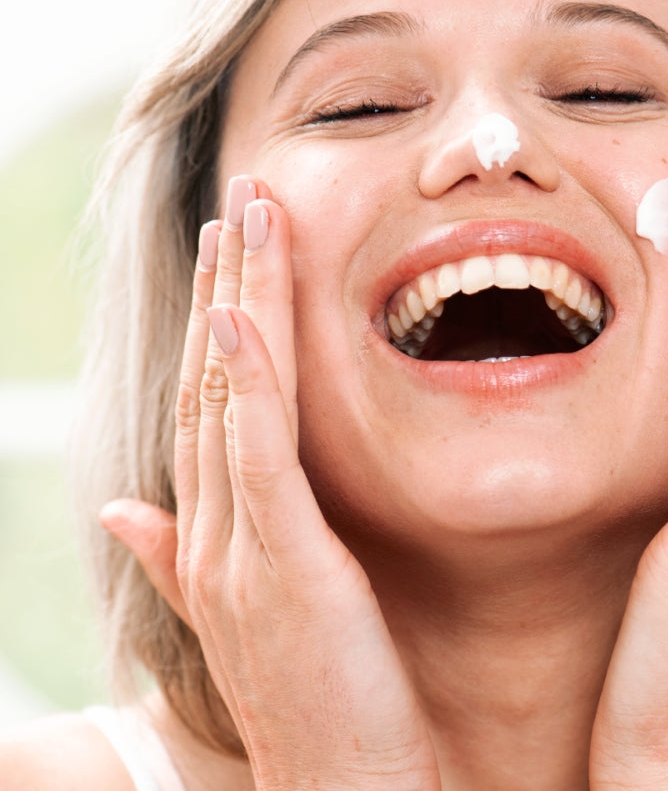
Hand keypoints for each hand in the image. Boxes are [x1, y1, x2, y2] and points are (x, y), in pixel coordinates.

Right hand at [101, 176, 440, 790]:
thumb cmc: (309, 701)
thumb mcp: (242, 613)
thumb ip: (178, 555)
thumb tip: (123, 508)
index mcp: (213, 533)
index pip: (211, 403)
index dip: (217, 321)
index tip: (233, 251)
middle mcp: (214, 529)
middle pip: (216, 381)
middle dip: (228, 285)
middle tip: (242, 201)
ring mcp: (243, 546)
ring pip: (233, 399)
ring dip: (239, 302)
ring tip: (247, 219)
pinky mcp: (287, 566)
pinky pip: (261, 458)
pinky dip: (249, 384)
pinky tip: (242, 320)